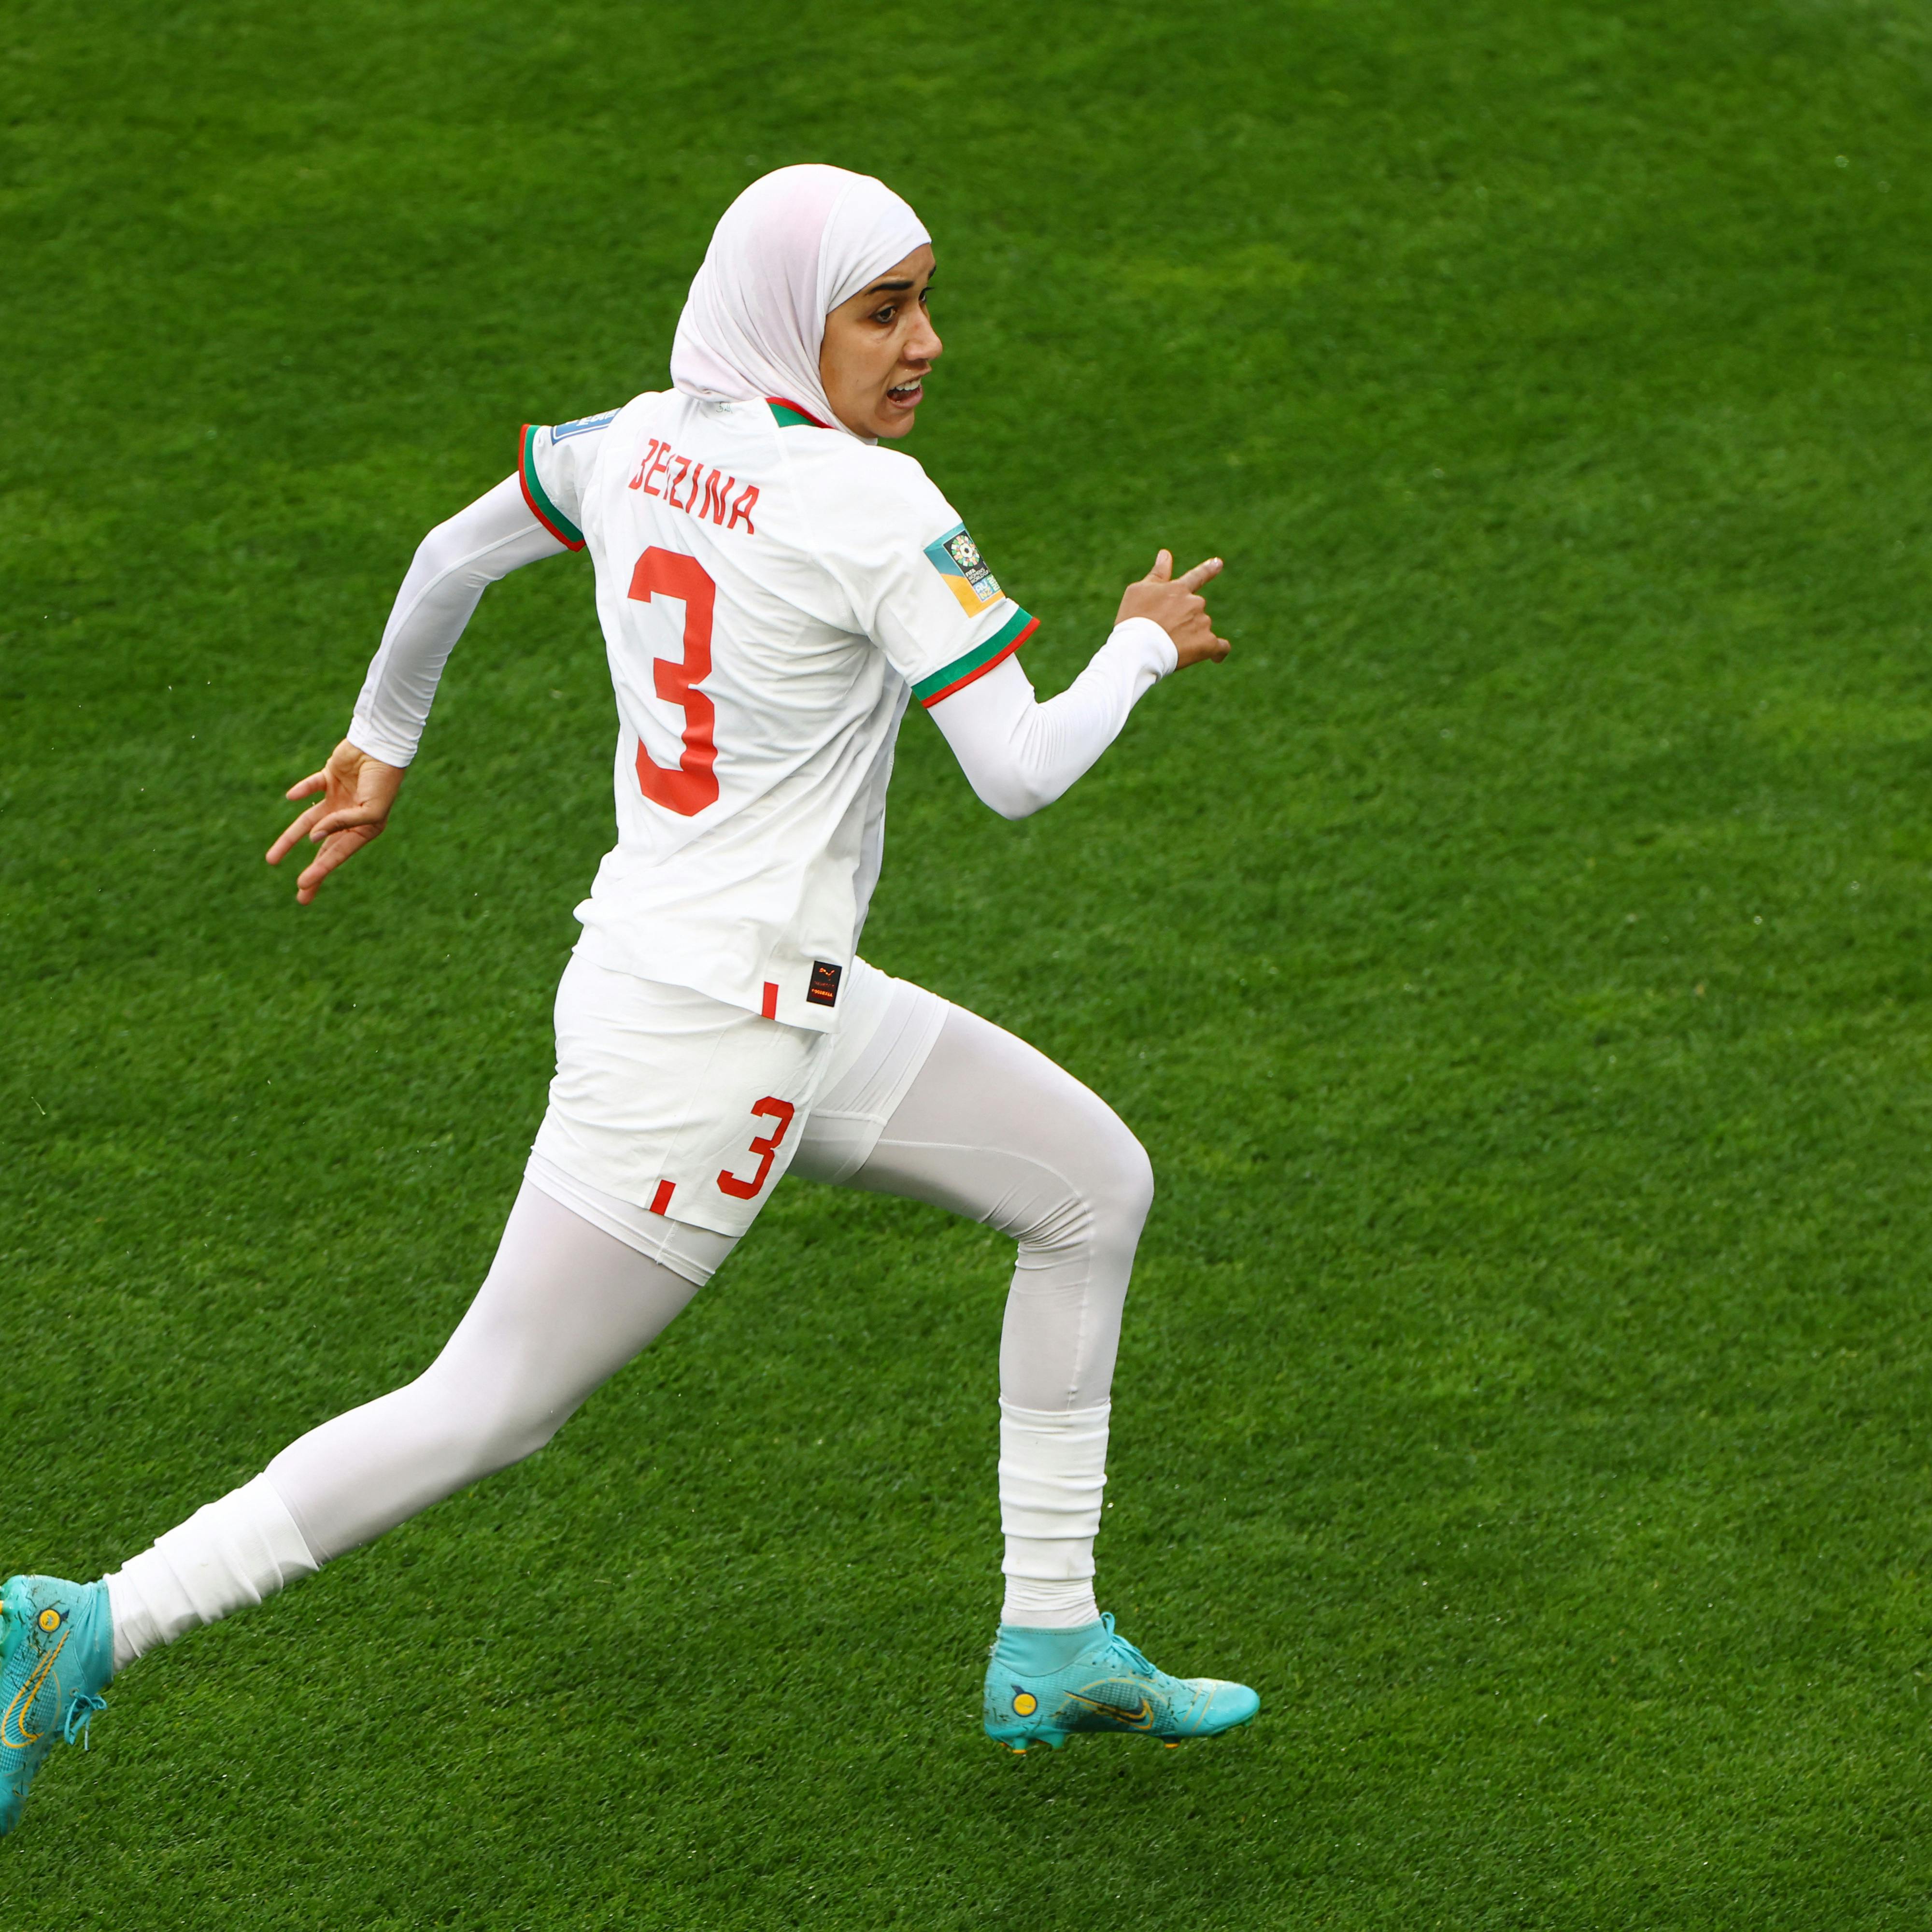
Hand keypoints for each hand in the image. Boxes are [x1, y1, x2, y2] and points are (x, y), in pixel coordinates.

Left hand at [265, 739, 405, 904]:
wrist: (382, 746)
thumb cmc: (382, 781)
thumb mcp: (369, 810)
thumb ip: (342, 824)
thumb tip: (313, 836)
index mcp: (365, 828)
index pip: (338, 853)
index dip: (320, 870)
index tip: (302, 887)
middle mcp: (350, 817)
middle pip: (324, 847)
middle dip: (313, 870)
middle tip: (301, 893)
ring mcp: (339, 798)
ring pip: (308, 822)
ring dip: (290, 839)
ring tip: (272, 859)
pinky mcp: (331, 778)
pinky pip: (312, 786)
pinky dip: (302, 790)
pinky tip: (291, 797)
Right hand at [1115, 550, 1228, 668]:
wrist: (1139, 647)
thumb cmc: (1134, 619)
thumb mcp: (1138, 591)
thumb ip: (1157, 574)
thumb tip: (1165, 554)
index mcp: (1179, 589)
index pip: (1197, 576)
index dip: (1207, 569)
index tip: (1218, 563)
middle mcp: (1195, 603)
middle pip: (1195, 610)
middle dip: (1184, 619)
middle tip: (1163, 633)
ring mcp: (1202, 623)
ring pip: (1202, 628)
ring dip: (1191, 635)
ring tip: (1170, 647)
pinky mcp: (1207, 643)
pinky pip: (1220, 648)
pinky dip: (1218, 652)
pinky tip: (1215, 657)